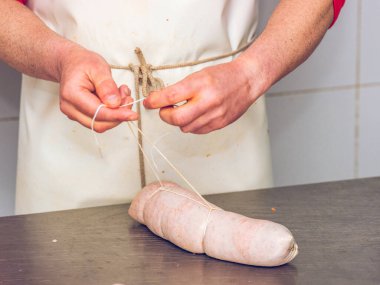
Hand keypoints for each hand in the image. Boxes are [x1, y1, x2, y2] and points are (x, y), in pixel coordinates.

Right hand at [58, 44, 137, 132]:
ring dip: (116, 113)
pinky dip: (112, 112)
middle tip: (128, 98)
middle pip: (99, 124)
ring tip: (122, 94)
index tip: (133, 115)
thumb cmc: (83, 63)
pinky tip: (116, 99)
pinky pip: (100, 120)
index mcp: (72, 94)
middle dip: (118, 114)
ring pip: (101, 124)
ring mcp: (74, 113)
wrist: (72, 63)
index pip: (97, 113)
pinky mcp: (81, 115)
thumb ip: (107, 85)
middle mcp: (70, 107)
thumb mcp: (98, 67)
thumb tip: (115, 103)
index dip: (117, 115)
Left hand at [143, 60, 258, 133]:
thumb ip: (180, 89)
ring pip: (185, 127)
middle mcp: (207, 101)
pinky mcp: (219, 124)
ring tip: (184, 110)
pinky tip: (195, 115)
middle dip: (165, 116)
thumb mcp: (198, 75)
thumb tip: (159, 100)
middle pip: (176, 118)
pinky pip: (197, 131)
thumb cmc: (223, 76)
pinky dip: (191, 125)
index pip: (169, 96)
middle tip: (164, 110)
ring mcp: (214, 115)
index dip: (154, 101)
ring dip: (179, 121)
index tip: (148, 102)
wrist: (246, 81)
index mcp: (200, 85)